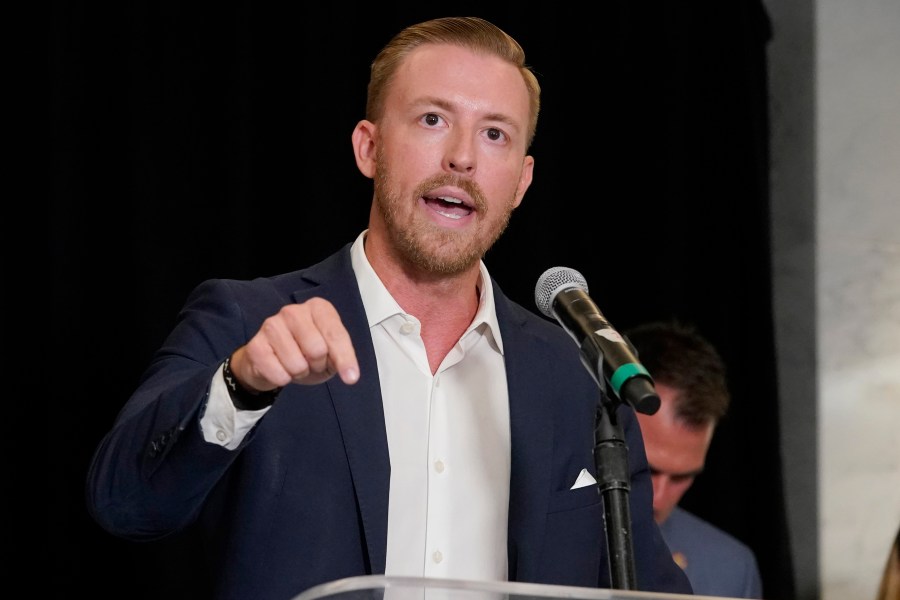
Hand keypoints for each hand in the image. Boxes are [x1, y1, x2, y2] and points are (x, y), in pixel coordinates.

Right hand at [228, 297, 359, 390]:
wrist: (271, 363)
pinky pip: (279, 375)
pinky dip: (284, 379)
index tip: (351, 378)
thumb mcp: (330, 353)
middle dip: (318, 365)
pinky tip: (279, 369)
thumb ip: (341, 357)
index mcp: (317, 308)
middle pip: (317, 350)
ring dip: (299, 373)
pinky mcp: (255, 345)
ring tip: (295, 365)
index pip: (336, 335)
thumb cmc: (306, 353)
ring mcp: (271, 325)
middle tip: (311, 363)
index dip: (345, 359)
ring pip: (297, 365)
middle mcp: (293, 311)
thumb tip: (350, 375)